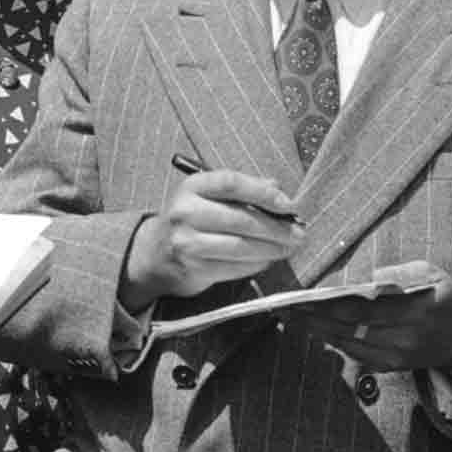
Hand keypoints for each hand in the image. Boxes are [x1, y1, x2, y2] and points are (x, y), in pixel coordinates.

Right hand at [122, 168, 302, 308]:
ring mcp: (187, 242)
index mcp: (192, 187)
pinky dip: (257, 264)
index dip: (263, 193)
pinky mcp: (193, 268)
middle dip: (276, 228)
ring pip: (241, 247)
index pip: (232, 183)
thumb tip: (277, 187)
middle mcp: (186, 212)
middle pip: (241, 219)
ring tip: (288, 248)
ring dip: (271, 249)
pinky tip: (267, 260)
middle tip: (298, 233)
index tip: (288, 204)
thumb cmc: (190, 220)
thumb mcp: (207, 196)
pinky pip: (235, 267)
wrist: (153, 254)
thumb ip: (241, 190)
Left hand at [297, 262, 451, 372]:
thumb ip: (400, 273)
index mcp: (416, 310)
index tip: (303, 299)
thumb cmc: (443, 294)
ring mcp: (399, 356)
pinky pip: (358, 357)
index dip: (329, 307)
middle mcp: (406, 337)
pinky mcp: (394, 367)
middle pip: (350, 330)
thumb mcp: (429, 272)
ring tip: (295, 319)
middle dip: (314, 320)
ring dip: (319, 332)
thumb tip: (370, 278)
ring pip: (350, 345)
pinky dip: (336, 344)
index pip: (363, 311)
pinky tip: (318, 332)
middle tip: (286, 309)